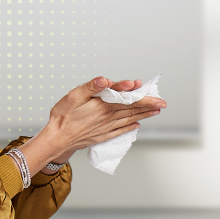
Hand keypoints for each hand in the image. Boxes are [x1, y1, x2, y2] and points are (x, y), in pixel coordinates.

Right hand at [46, 76, 166, 153]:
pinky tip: (136, 126)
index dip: (138, 93)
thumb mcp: (74, 96)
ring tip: (154, 112)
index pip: (126, 98)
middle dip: (148, 105)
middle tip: (161, 103)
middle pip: (131, 109)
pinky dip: (130, 128)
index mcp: (104, 106)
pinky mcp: (102, 135)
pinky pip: (121, 131)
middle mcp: (108, 118)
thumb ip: (92, 86)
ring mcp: (106, 128)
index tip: (146, 88)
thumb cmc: (64, 116)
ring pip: (129, 119)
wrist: (58, 138)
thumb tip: (106, 80)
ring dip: (143, 115)